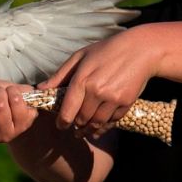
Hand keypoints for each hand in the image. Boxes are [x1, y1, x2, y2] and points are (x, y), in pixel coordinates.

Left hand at [39, 28, 157, 134]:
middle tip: (73, 128)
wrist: (140, 50)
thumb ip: (60, 75)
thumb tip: (40, 89)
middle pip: (81, 119)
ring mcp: (113, 98)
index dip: (62, 122)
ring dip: (89, 129)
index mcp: (82, 79)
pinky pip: (112, 121)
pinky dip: (104, 125)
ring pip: (96, 123)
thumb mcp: (80, 57)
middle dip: (76, 126)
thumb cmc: (106, 50)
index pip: (67, 110)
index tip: (60, 125)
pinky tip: (100, 125)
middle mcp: (97, 91)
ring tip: (84, 131)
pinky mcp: (126, 103)